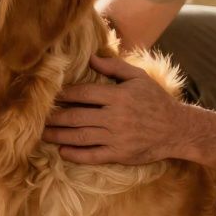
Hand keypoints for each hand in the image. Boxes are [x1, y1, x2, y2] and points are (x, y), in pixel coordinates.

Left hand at [42, 55, 188, 164]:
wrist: (177, 129)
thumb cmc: (156, 101)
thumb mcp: (139, 78)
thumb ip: (115, 67)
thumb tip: (91, 59)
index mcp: (118, 96)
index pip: (84, 93)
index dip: (65, 94)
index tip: (51, 96)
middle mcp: (115, 117)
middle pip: (77, 116)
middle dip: (55, 117)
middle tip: (38, 118)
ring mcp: (117, 138)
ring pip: (81, 137)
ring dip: (59, 136)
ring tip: (43, 134)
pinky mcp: (120, 155)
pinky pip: (93, 156)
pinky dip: (76, 155)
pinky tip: (63, 152)